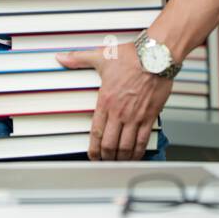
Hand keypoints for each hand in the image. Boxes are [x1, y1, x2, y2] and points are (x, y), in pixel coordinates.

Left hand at [56, 42, 172, 160]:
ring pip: (126, 147)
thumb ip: (79, 59)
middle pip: (109, 144)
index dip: (93, 149)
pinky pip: (143, 140)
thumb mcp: (101, 56)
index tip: (92, 155)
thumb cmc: (132, 56)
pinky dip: (138, 152)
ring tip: (118, 161)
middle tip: (104, 161)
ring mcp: (135, 116)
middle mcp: (119, 112)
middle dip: (105, 157)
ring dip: (121, 158)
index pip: (96, 132)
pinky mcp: (149, 116)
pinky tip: (136, 155)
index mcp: (105, 100)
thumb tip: (63, 58)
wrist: (156, 56)